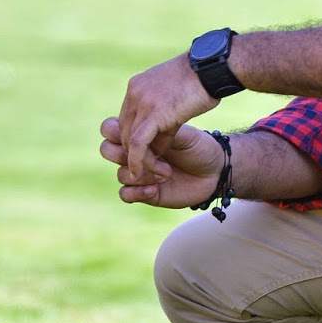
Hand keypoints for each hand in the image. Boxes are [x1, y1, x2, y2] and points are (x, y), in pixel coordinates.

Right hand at [100, 118, 223, 208]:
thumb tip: (140, 135)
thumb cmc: (199, 147)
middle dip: (125, 154)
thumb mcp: (183, 134)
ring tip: (167, 173)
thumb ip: (161, 133)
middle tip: (153, 156)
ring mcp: (138, 173)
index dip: (115, 131)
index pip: (110, 128)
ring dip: (142, 174)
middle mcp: (135, 153)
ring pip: (120, 173)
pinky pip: (124, 193)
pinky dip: (136, 192)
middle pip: (106, 150)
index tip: (139, 134)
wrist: (215, 171)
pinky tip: (155, 190)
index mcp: (140, 133)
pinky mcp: (144, 193)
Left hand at [116, 53, 218, 180]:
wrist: (213, 66)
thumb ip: (164, 113)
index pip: (128, 119)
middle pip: (124, 131)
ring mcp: (142, 102)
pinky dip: (137, 161)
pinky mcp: (154, 113)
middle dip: (135, 153)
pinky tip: (141, 173)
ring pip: (129, 140)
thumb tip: (160, 136)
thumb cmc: (205, 79)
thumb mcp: (177, 95)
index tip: (153, 152)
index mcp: (138, 86)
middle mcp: (134, 94)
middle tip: (153, 167)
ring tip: (156, 174)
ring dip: (139, 161)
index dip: (137, 139)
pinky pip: (138, 144)